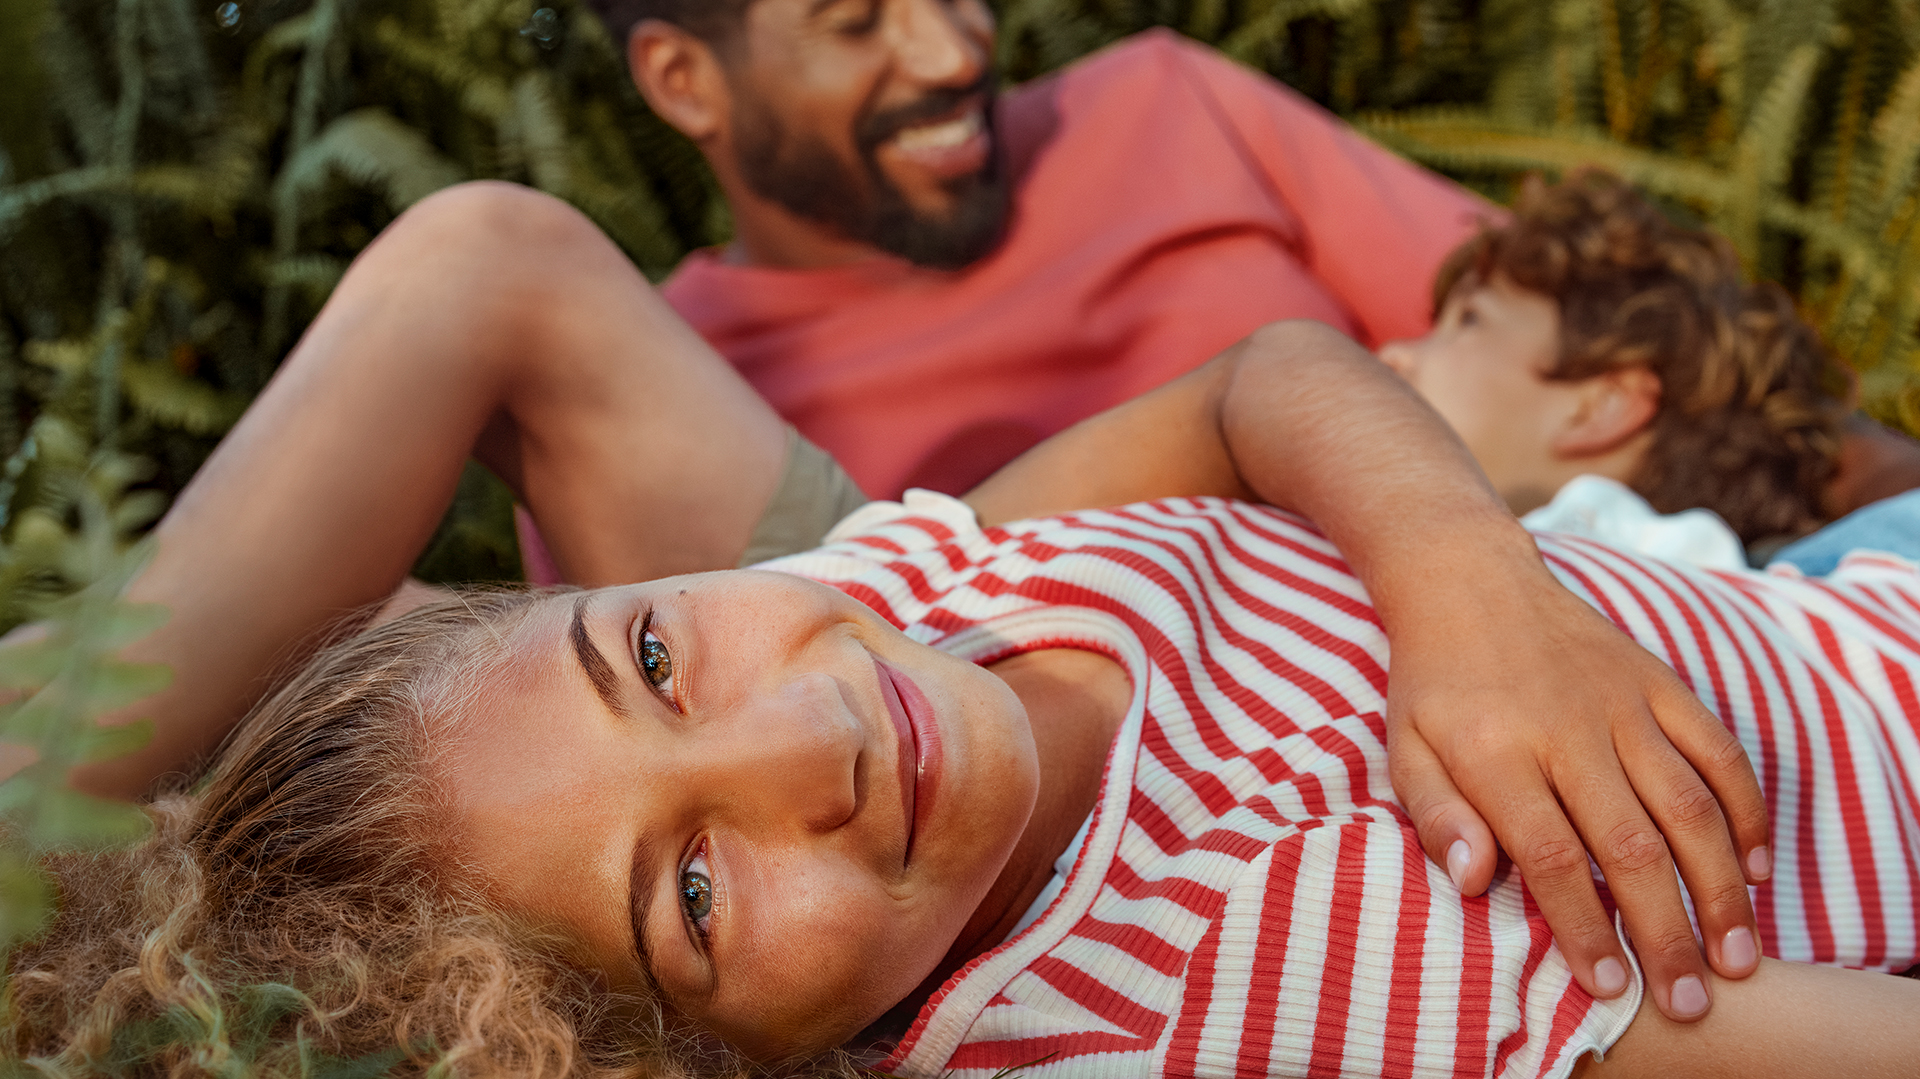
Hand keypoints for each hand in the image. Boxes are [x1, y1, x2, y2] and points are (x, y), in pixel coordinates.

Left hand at [1385, 553, 1770, 1022]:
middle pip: (1631, 843)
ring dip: (1720, 887)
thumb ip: (1437, 815)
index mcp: (1497, 751)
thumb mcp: (1406, 748)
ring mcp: (1622, 702)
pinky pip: (1719, 751)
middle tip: (1688, 998)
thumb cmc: (1434, 684)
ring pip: (1688, 805)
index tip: (1609, 985)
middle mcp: (1566, 728)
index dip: (1585, 926)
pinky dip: (1746, 812)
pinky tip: (1754, 868)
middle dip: (1666, 930)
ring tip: (1737, 954)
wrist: (1470, 583)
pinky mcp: (1660, 682)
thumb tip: (1473, 880)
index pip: (1551, 855)